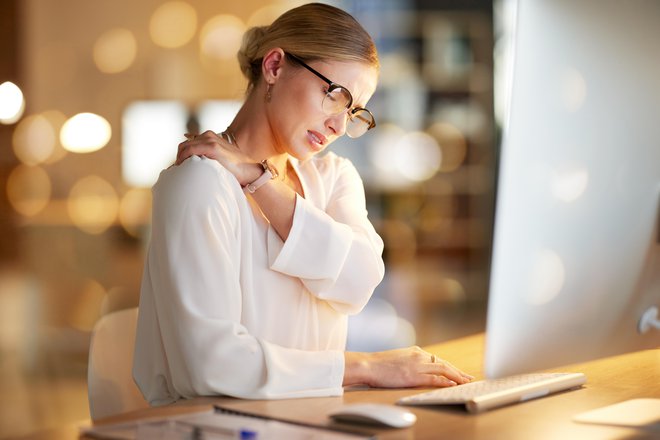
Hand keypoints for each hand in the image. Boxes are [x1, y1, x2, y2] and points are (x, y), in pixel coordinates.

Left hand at [176, 131, 259, 185]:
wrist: (249, 171)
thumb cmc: (235, 168)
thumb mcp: (218, 159)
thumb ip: (206, 157)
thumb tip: (192, 165)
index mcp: (210, 136)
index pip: (187, 144)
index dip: (181, 156)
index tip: (179, 168)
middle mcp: (209, 135)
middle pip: (183, 145)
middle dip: (178, 157)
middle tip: (178, 171)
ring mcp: (211, 140)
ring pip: (184, 147)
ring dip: (179, 159)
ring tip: (180, 171)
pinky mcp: (213, 147)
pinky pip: (190, 150)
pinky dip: (183, 158)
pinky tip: (183, 167)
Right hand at [344, 346, 473, 388]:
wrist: (368, 365)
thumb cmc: (378, 364)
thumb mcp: (398, 359)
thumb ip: (409, 361)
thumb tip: (415, 369)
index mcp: (415, 351)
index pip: (438, 359)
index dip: (450, 367)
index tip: (459, 372)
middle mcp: (419, 356)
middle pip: (444, 363)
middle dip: (458, 371)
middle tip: (468, 377)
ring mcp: (417, 365)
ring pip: (443, 369)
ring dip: (456, 376)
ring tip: (465, 382)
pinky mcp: (413, 375)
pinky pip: (434, 379)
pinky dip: (445, 381)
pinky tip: (453, 385)